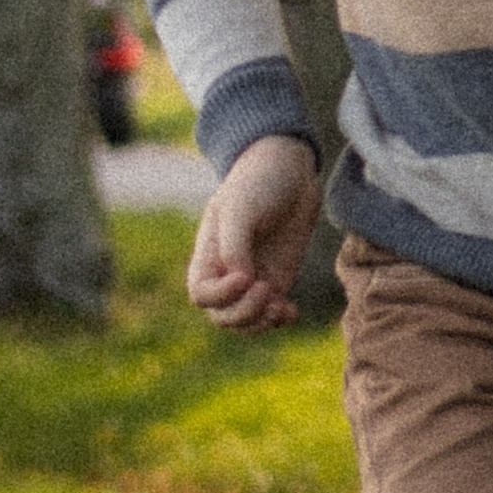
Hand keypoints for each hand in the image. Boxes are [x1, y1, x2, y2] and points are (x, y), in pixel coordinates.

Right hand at [186, 133, 322, 331]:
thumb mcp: (241, 208)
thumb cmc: (257, 183)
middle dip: (243, 313)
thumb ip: (235, 246)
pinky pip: (271, 314)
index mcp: (208, 254)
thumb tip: (241, 281)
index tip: (246, 275)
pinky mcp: (276, 280)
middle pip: (222, 316)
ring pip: (246, 321)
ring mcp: (252, 279)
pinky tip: (291, 309)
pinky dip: (279, 319)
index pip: (201, 294)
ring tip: (281, 306)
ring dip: (261, 322)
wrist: (290, 170)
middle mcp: (226, 272)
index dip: (220, 295)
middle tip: (267, 290)